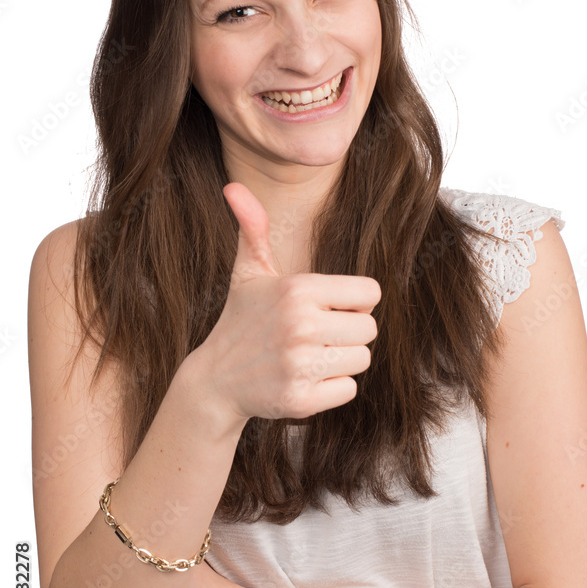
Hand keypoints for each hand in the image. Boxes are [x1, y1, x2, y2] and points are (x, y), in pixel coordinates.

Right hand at [191, 181, 381, 421]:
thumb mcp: (248, 272)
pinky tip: (304, 379)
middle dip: (348, 332)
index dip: (354, 301)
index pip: (370, 293)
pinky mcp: (301, 400)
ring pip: (361, 360)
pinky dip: (331, 388)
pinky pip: (348, 389)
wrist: (215, 380)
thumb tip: (234, 187)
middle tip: (316, 335)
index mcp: (298, 289)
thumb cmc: (242, 320)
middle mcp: (301, 326)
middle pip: (369, 329)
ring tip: (309, 356)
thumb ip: (253, 228)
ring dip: (341, 360)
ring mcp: (300, 365)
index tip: (329, 307)